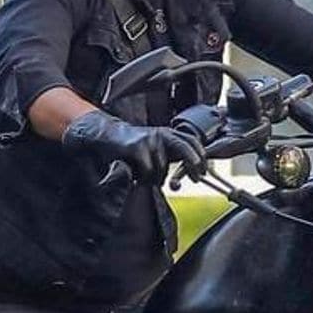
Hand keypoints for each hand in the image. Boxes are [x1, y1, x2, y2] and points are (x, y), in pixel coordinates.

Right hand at [62, 110, 204, 185]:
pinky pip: (148, 170)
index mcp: (168, 134)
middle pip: (184, 147)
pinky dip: (145, 178)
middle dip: (193, 163)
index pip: (191, 140)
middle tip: (196, 177)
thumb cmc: (134, 146)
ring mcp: (148, 140)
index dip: (201, 155)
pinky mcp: (136, 148)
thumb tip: (190, 170)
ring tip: (148, 178)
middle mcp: (161, 134)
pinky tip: (138, 176)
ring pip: (162, 167)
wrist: (108, 136)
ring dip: (157, 178)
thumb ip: (172, 155)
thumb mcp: (157, 147)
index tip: (204, 170)